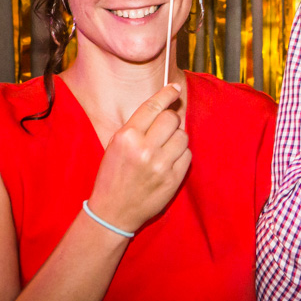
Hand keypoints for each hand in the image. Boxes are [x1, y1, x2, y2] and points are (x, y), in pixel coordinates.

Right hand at [86, 84, 191, 232]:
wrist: (113, 212)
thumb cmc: (112, 176)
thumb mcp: (115, 145)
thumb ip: (137, 126)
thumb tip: (162, 107)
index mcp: (127, 136)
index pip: (153, 107)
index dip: (167, 94)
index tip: (175, 88)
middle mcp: (145, 148)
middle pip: (172, 118)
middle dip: (171, 120)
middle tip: (164, 129)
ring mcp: (161, 164)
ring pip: (183, 136)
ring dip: (177, 138)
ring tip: (165, 148)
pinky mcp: (173, 178)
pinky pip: (187, 155)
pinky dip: (181, 155)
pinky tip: (169, 162)